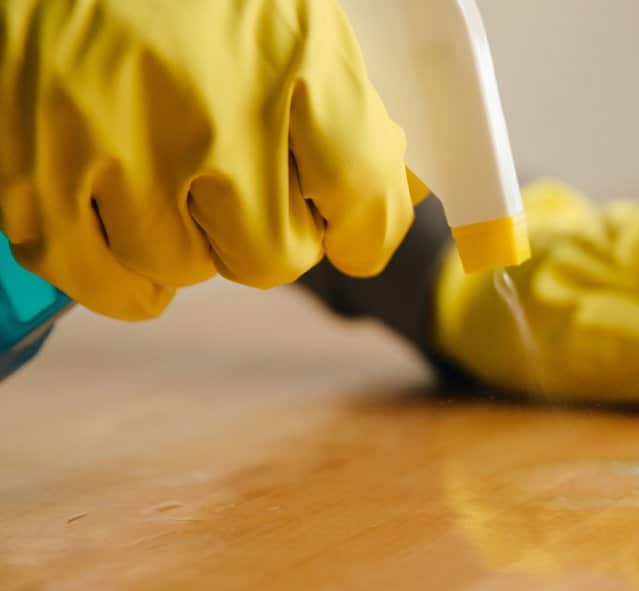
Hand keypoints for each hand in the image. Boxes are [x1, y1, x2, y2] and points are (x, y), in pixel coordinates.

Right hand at [0, 0, 416, 319]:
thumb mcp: (287, 18)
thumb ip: (338, 110)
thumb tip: (368, 212)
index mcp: (292, 56)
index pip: (361, 188)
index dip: (363, 227)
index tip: (349, 231)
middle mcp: (215, 111)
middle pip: (277, 254)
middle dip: (268, 231)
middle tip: (240, 186)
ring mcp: (124, 151)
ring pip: (192, 269)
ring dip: (189, 238)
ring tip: (164, 171)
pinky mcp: (41, 181)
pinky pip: (113, 286)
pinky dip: (128, 275)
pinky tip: (128, 226)